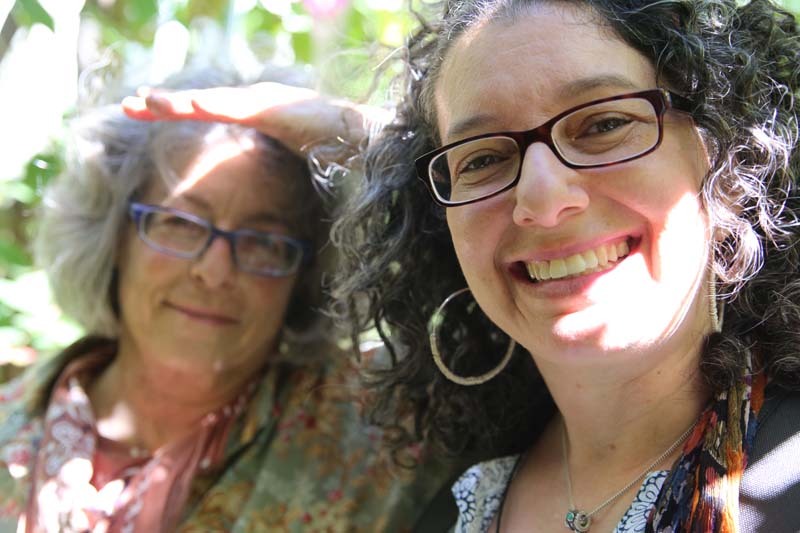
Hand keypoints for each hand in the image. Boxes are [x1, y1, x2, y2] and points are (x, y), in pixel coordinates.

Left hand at [122, 82, 389, 158]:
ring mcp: (264, 103)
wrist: (362, 140)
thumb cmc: (330, 151)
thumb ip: (266, 164)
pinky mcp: (277, 109)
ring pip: (213, 102)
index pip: (206, 111)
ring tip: (147, 103)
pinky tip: (191, 105)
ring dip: (180, 103)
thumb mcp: (286, 159)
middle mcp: (254, 103)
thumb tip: (250, 189)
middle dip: (163, 105)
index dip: (173, 112)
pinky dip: (215, 106)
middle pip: (201, 103)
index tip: (140, 113)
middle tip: (128, 105)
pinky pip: (240, 109)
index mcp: (253, 115)